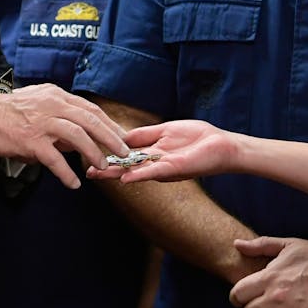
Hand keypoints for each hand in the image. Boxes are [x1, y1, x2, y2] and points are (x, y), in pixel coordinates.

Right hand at [0, 84, 125, 188]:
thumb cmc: (8, 112)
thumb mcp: (37, 105)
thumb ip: (60, 118)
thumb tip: (80, 140)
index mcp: (55, 95)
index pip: (90, 109)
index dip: (109, 123)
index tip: (122, 136)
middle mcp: (52, 105)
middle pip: (90, 120)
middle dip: (110, 137)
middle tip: (123, 151)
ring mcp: (41, 122)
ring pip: (77, 136)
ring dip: (93, 152)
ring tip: (102, 166)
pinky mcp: (30, 140)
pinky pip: (54, 159)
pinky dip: (66, 172)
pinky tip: (73, 182)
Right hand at [89, 120, 239, 183]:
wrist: (221, 145)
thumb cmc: (198, 137)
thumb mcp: (165, 130)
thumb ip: (144, 135)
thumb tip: (123, 136)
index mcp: (151, 152)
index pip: (126, 154)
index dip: (109, 155)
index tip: (90, 154)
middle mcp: (154, 163)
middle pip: (126, 166)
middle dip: (106, 169)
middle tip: (87, 172)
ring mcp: (162, 167)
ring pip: (135, 171)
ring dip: (116, 174)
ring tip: (97, 175)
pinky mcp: (172, 169)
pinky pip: (152, 172)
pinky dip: (138, 175)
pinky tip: (124, 178)